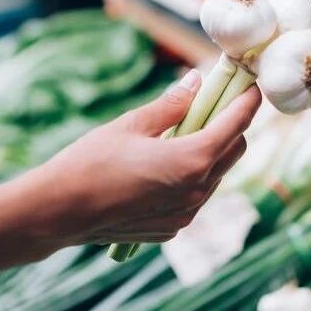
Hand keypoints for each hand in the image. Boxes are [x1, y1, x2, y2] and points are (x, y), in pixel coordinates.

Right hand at [31, 70, 261, 243]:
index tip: (251, 86)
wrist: (59, 212)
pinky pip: (194, 198)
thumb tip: (196, 82)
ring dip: (210, 153)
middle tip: (214, 105)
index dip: (247, 102)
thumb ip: (171, 104)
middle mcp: (197, 192)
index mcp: (192, 160)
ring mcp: (185, 215)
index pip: (236, 125)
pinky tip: (164, 166)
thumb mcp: (132, 124)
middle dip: (231, 126)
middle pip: (234, 152)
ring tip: (184, 134)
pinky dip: (190, 178)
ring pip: (215, 176)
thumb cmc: (91, 162)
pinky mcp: (171, 228)